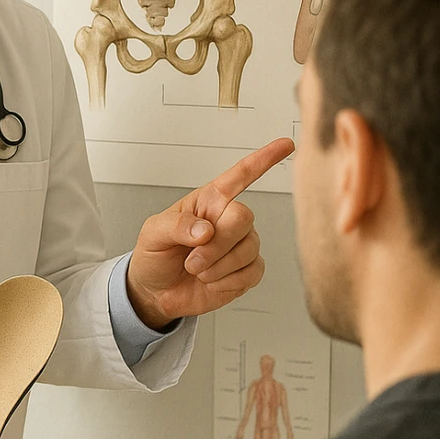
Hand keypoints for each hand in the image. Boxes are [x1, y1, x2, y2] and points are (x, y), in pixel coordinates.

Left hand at [126, 138, 294, 328]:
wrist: (156, 293)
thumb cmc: (154, 256)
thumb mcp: (153, 234)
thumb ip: (176, 225)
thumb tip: (205, 230)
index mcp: (209, 202)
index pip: (240, 176)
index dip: (263, 160)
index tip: (286, 145)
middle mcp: (228, 220)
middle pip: (243, 217)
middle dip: (217, 244)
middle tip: (192, 260)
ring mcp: (239, 245)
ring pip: (249, 249)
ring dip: (218, 266)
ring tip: (197, 271)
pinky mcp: (246, 271)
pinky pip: (252, 273)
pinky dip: (227, 282)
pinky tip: (211, 282)